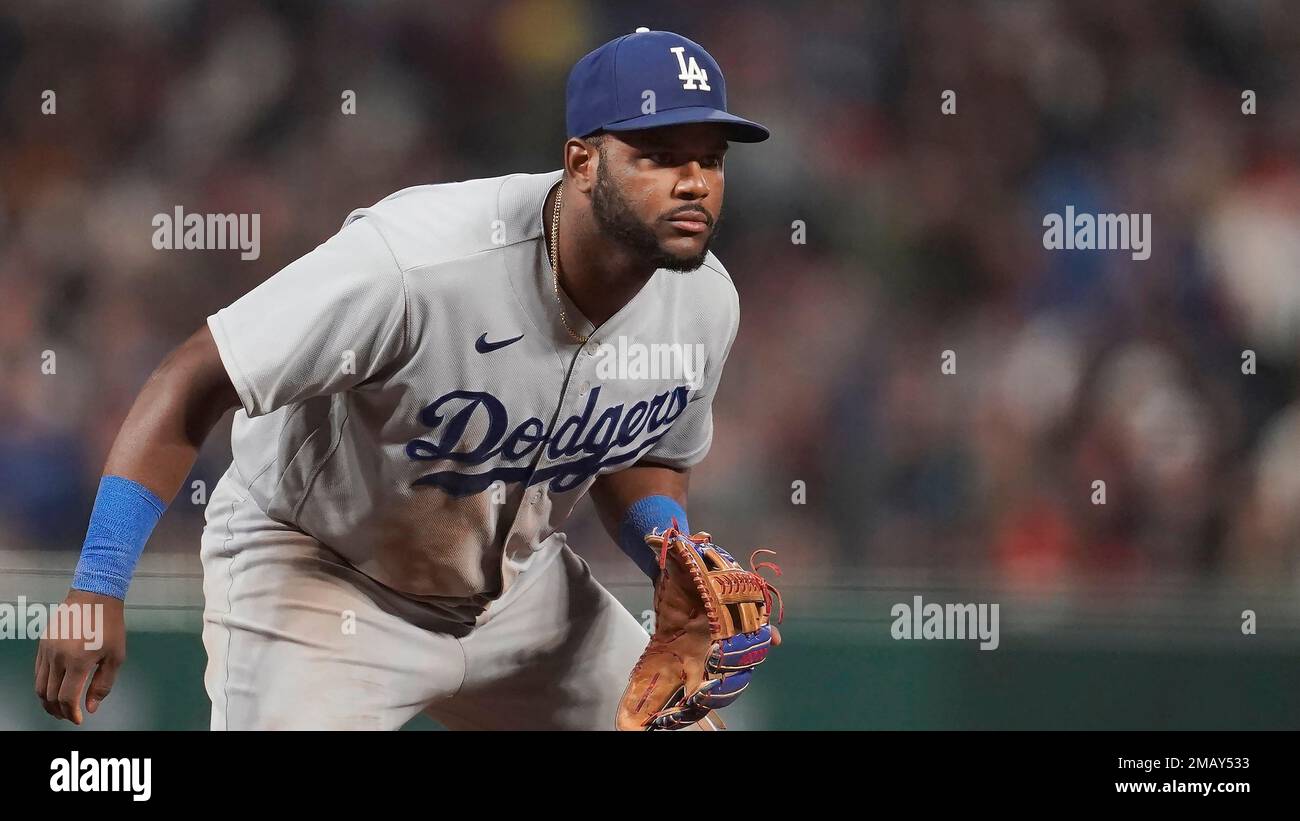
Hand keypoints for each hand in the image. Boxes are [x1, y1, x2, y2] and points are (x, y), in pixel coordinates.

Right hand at [34, 590, 126, 724]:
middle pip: (50, 695)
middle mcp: (57, 658)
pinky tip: (54, 689)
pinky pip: (38, 672)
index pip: (67, 697)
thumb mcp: (116, 656)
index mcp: (78, 661)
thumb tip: (91, 707)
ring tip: (59, 708)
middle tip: (69, 716)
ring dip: (47, 701)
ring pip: (40, 685)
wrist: (94, 597)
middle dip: (59, 711)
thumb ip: (103, 684)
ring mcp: (46, 651)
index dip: (72, 713)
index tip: (79, 719)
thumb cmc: (109, 626)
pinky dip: (44, 685)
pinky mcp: (42, 645)